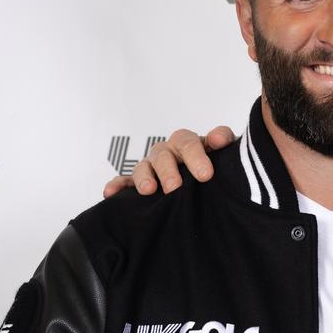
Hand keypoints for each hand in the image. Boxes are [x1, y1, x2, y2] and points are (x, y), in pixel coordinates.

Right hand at [101, 126, 236, 198]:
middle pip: (163, 156)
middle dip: (168, 171)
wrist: (205, 179)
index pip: (188, 143)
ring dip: (144, 178)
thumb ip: (222, 139)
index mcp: (185, 143)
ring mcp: (150, 167)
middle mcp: (166, 153)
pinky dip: (116, 186)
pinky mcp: (136, 182)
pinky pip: (123, 182)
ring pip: (142, 168)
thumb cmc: (212, 163)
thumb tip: (220, 139)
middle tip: (175, 186)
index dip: (196, 157)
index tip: (206, 175)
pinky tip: (110, 193)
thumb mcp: (220, 151)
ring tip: (148, 190)